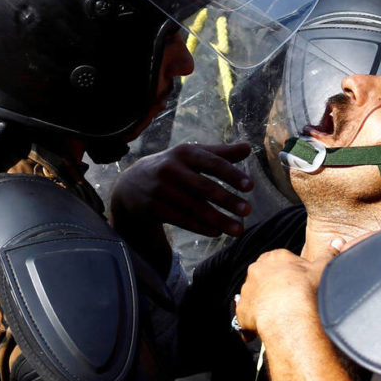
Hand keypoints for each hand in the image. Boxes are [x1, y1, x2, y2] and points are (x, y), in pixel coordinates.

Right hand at [110, 142, 253, 238]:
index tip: (250, 186)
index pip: (212, 163)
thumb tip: (248, 148)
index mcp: (185, 153)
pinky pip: (181, 219)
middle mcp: (171, 169)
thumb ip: (220, 153)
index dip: (231, 174)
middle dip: (227, 200)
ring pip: (194, 207)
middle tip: (248, 211)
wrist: (130, 185)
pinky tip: (217, 232)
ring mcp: (161, 189)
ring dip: (218, 219)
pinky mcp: (154, 208)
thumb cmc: (172, 168)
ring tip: (238, 230)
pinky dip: (200, 227)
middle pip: (204, 187)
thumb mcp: (192, 156)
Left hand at [235, 240, 344, 335]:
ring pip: (254, 297)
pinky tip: (268, 327)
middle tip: (289, 299)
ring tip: (281, 315)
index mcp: (275, 257)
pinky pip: (246, 317)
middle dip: (273, 288)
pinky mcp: (242, 311)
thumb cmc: (306, 289)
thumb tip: (337, 242)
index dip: (288, 272)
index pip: (278, 261)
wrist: (291, 315)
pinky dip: (254, 322)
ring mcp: (247, 291)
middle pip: (264, 278)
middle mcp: (257, 271)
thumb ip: (329, 253)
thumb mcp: (323, 267)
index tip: (296, 282)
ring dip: (263, 305)